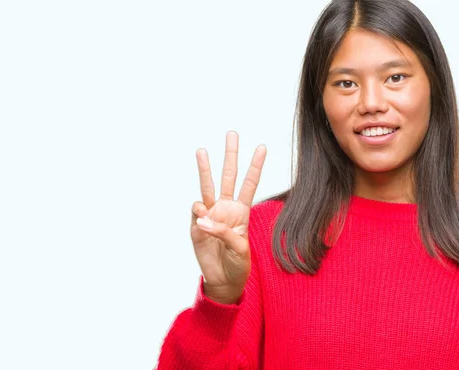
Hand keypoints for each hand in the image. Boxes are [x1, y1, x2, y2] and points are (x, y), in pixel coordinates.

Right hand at [190, 131, 266, 304]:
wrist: (223, 280)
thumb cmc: (237, 263)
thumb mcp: (239, 248)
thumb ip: (223, 232)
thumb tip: (202, 218)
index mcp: (241, 211)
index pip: (249, 184)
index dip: (255, 166)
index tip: (262, 147)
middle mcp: (225, 208)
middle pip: (228, 177)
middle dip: (231, 156)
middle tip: (232, 134)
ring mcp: (210, 215)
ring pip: (207, 187)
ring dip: (205, 170)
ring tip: (202, 151)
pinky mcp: (196, 226)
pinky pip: (196, 212)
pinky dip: (199, 212)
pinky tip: (202, 219)